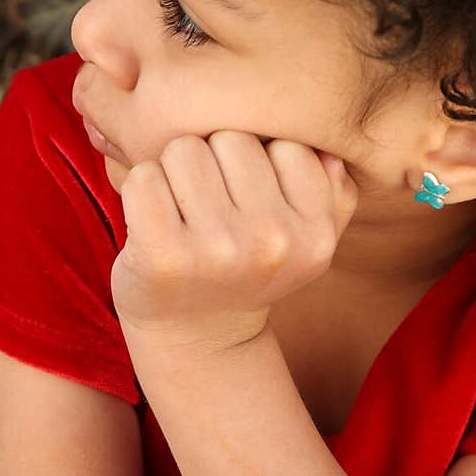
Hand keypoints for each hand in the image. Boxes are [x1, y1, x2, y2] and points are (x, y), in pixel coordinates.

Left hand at [111, 131, 357, 353]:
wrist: (196, 336)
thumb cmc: (248, 268)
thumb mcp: (308, 239)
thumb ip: (334, 191)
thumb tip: (330, 148)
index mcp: (316, 236)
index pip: (285, 143)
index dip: (259, 161)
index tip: (249, 197)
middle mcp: (273, 243)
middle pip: (231, 139)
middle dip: (215, 160)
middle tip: (210, 205)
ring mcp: (218, 251)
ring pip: (185, 150)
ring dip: (174, 172)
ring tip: (183, 211)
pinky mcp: (163, 256)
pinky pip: (143, 176)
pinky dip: (140, 190)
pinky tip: (153, 222)